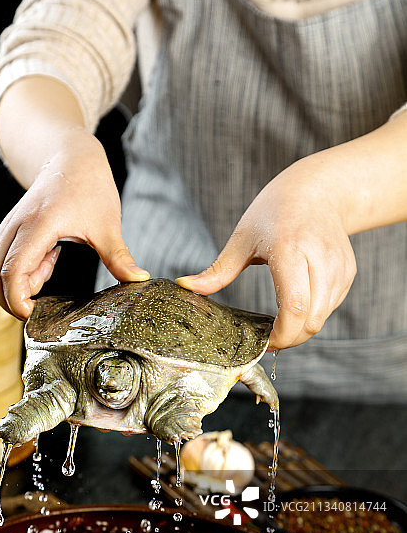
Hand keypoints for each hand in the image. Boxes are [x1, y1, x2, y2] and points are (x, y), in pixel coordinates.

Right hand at [0, 129, 148, 318]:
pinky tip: (49, 260)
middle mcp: (16, 227)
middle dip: (12, 301)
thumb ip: (118, 256)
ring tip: (51, 269)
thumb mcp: (107, 223)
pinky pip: (6, 261)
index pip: (12, 272)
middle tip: (41, 309)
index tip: (35, 315)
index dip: (17, 301)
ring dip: (20, 285)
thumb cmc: (89, 186)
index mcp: (38, 225)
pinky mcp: (11, 230)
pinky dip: (23, 272)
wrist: (71, 156)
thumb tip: (138, 280)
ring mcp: (10, 228)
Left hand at [177, 150, 357, 349]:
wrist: (318, 191)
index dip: (281, 334)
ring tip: (280, 322)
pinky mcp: (348, 272)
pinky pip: (331, 307)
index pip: (294, 307)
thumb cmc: (274, 212)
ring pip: (322, 317)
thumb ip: (217, 270)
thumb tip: (184, 286)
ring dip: (301, 328)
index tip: (263, 342)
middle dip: (290, 338)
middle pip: (311, 320)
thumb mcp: (242, 238)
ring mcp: (339, 267)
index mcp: (290, 250)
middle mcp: (319, 259)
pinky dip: (313, 314)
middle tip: (268, 340)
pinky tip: (297, 304)